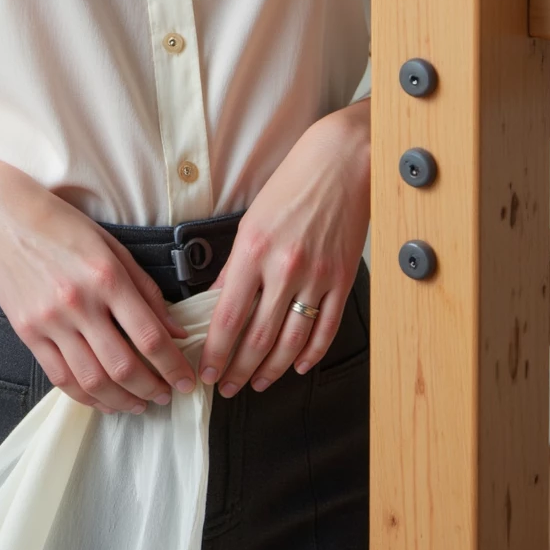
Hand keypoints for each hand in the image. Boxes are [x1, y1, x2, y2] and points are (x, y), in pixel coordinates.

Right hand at [0, 162, 198, 414]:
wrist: (3, 218)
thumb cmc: (63, 226)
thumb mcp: (112, 246)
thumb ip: (146, 290)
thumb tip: (175, 331)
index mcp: (107, 277)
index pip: (149, 336)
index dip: (173, 367)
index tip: (186, 381)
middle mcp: (79, 303)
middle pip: (123, 366)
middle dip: (152, 389)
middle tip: (166, 396)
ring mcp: (50, 321)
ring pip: (92, 380)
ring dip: (121, 400)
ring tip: (138, 404)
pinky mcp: (27, 333)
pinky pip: (60, 377)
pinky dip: (85, 396)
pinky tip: (103, 399)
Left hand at [197, 100, 370, 396]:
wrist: (342, 162)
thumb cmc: (292, 184)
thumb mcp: (251, 221)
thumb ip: (235, 267)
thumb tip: (218, 303)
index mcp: (254, 250)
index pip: (228, 317)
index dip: (215, 352)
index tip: (206, 371)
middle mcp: (285, 268)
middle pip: (258, 338)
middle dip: (237, 370)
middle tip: (225, 387)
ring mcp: (318, 277)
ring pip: (291, 342)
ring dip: (271, 370)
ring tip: (256, 383)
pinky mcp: (343, 280)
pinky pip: (325, 329)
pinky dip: (310, 354)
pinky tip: (298, 366)